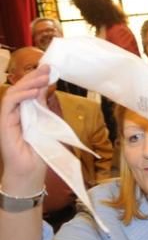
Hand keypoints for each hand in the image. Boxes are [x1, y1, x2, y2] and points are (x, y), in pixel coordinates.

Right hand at [0, 66, 49, 190]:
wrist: (30, 171)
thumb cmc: (39, 150)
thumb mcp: (46, 123)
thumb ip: (43, 106)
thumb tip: (46, 87)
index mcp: (24, 111)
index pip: (27, 90)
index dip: (36, 78)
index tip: (50, 70)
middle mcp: (14, 112)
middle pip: (19, 89)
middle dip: (33, 77)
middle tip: (48, 69)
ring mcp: (7, 118)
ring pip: (13, 94)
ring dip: (28, 83)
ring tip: (44, 78)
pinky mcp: (3, 125)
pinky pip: (8, 105)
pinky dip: (21, 97)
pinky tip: (34, 92)